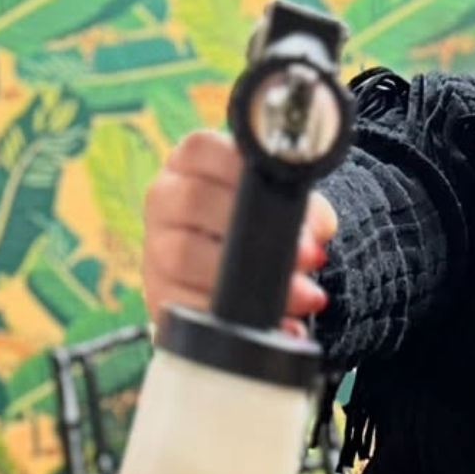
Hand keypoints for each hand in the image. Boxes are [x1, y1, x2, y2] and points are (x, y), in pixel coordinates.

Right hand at [143, 130, 337, 338]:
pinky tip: (278, 325)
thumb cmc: (249, 225)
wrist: (220, 273)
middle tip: (310, 256)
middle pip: (195, 202)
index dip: (242, 170)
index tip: (286, 197)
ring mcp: (155, 249)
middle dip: (257, 230)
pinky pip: (188, 307)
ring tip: (304, 295)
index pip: (202, 149)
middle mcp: (163, 199)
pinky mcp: (159, 295)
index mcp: (187, 164)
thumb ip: (303, 207)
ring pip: (186, 256)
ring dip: (249, 279)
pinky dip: (235, 320)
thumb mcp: (274, 205)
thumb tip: (319, 228)